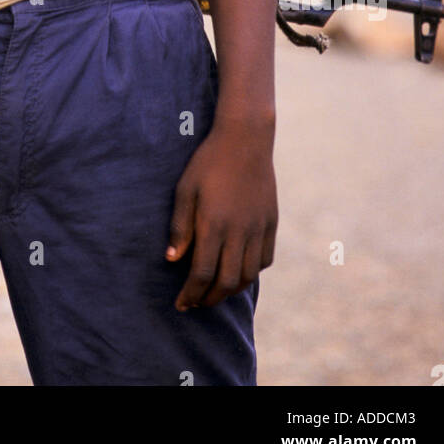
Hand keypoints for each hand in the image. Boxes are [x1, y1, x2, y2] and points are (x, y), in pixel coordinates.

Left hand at [165, 119, 276, 310]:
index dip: (191, 294)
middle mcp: (239, 231)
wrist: (245, 139)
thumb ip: (180, 226)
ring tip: (215, 291)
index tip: (181, 304)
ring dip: (231, 290)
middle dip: (209, 298)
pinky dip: (251, 272)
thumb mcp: (185, 189)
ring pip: (248, 275)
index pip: (202, 274)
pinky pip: (264, 260)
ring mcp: (258, 228)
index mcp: (214, 224)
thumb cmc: (208, 162)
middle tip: (196, 302)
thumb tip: (172, 259)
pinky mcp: (271, 223)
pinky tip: (238, 270)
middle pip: (226, 282)